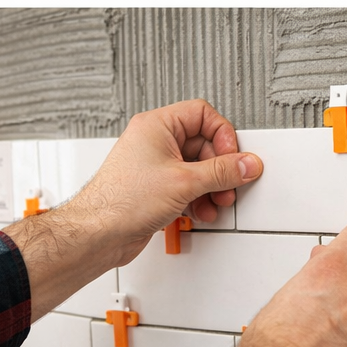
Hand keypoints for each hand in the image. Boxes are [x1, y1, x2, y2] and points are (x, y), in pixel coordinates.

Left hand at [2, 100, 262, 319]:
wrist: (99, 232)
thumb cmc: (123, 200)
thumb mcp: (184, 182)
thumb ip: (222, 172)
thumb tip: (247, 164)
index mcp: (156, 125)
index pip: (202, 114)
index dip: (222, 134)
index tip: (232, 157)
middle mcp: (154, 141)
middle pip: (203, 143)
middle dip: (220, 168)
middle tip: (228, 185)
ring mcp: (154, 165)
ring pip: (196, 168)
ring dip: (211, 187)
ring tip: (216, 202)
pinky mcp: (155, 187)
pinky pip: (186, 185)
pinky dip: (198, 198)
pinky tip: (201, 211)